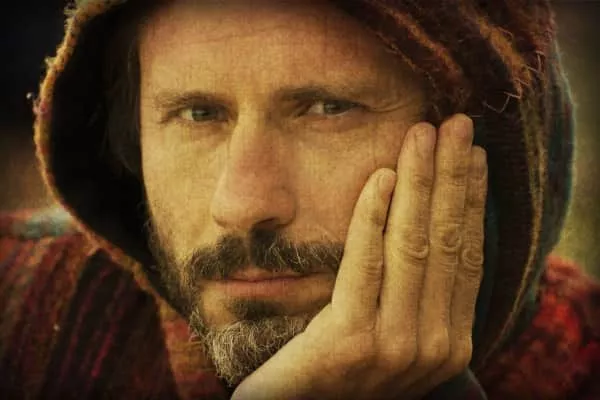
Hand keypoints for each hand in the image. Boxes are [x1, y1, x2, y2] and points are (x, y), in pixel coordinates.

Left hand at [231, 114, 487, 399]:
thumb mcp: (390, 332)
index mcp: (449, 341)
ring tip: (422, 134)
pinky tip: (380, 177)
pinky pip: (365, 266)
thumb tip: (426, 223)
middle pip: (447, 242)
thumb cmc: (339, 369)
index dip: (472, 200)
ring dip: (420, 183)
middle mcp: (432, 346)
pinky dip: (373, 216)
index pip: (467, 256)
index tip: (472, 153)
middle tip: (455, 124)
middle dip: (453, 177)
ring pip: (413, 246)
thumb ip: (413, 293)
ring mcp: (395, 346)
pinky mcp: (350, 342)